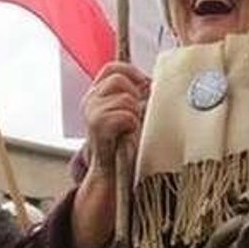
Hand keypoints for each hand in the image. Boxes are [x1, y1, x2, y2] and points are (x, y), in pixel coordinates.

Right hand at [71, 62, 147, 247]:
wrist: (114, 178)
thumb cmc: (128, 147)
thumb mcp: (133, 116)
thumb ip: (137, 97)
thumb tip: (158, 81)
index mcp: (97, 95)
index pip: (112, 68)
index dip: (131, 73)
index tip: (145, 86)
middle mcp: (90, 101)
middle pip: (119, 79)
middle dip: (134, 96)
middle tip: (136, 116)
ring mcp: (91, 113)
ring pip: (124, 98)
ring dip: (134, 114)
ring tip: (131, 130)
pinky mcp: (97, 127)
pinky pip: (124, 114)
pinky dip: (131, 124)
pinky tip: (128, 136)